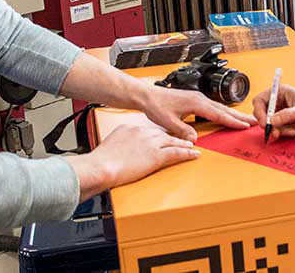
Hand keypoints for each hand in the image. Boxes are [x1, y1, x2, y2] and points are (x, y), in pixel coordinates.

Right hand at [66, 124, 199, 200]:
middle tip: (181, 139)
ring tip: (191, 145)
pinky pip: (176, 152)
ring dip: (183, 143)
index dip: (156, 136)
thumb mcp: (109, 146)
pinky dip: (187, 153)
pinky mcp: (156, 155)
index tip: (160, 139)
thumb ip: (118, 145)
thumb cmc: (101, 161)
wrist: (101, 166)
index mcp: (129, 128)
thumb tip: (119, 152)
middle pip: (161, 134)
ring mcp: (150, 143)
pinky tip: (194, 154)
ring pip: (172, 141)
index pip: (147, 131)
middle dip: (172, 137)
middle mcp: (142, 132)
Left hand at [141, 84, 256, 141]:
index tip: (245, 126)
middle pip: (224, 109)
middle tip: (254, 121)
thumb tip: (195, 139)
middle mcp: (200, 99)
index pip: (218, 114)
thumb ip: (182, 130)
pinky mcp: (195, 100)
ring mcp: (198, 98)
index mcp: (196, 103)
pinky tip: (227, 115)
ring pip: (220, 107)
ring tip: (246, 119)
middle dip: (240, 116)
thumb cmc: (157, 106)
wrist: (148, 96)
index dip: (232, 121)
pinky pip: (214, 107)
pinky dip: (224, 112)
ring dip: (234, 114)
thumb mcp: (168, 122)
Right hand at [252, 84, 294, 141]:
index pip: (259, 100)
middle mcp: (274, 101)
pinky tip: (292, 131)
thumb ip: (287, 115)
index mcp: (277, 92)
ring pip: (268, 123)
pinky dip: (282, 132)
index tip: (265, 123)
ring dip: (276, 130)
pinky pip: (275, 128)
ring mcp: (277, 111)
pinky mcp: (281, 120)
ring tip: (290, 132)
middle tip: (274, 133)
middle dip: (267, 124)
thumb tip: (271, 121)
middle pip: (260, 113)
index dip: (259, 112)